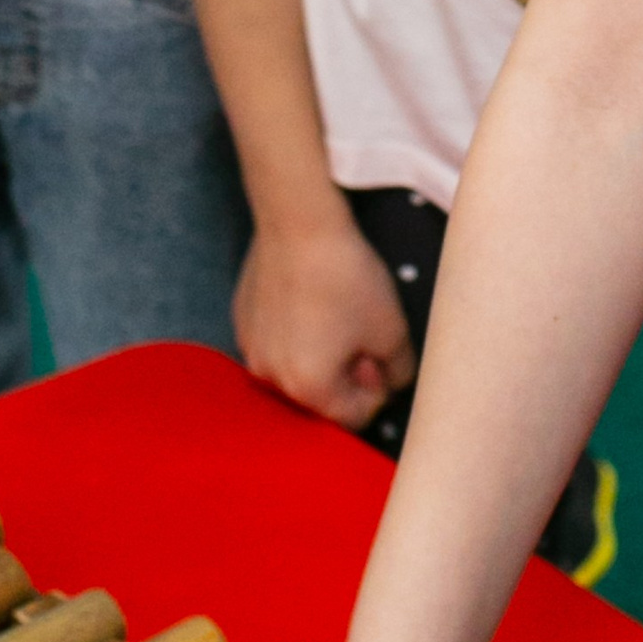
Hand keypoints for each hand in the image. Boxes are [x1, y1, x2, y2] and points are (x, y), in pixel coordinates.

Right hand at [234, 213, 417, 429]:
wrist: (299, 225)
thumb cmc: (346, 279)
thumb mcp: (393, 331)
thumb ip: (399, 373)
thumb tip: (389, 381)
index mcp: (309, 389)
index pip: (353, 417)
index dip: (376, 391)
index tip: (380, 357)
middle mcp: (271, 378)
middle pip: (319, 398)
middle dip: (346, 377)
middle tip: (363, 338)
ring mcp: (251, 350)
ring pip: (296, 370)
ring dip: (320, 357)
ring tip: (338, 318)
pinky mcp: (243, 322)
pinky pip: (275, 344)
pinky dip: (296, 336)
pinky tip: (313, 301)